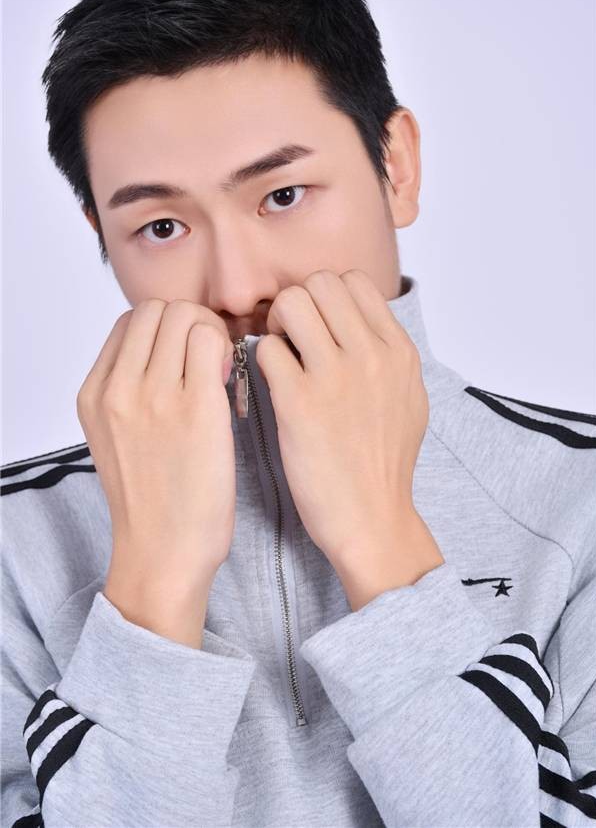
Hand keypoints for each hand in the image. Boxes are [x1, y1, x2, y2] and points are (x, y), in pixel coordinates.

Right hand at [76, 299, 236, 597]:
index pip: (130, 321)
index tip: (184, 355)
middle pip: (158, 309)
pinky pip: (213, 343)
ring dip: (211, 334)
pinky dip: (229, 352)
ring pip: (187, 316)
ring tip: (220, 372)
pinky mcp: (198, 409)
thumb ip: (132, 390)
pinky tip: (233, 384)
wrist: (163, 553)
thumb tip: (173, 349)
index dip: (165, 328)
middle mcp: (119, 389)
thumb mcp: (118, 437)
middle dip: (190, 322)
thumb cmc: (152, 501)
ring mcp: (156, 397)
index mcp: (95, 393)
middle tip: (209, 357)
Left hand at [255, 269, 441, 582]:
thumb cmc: (383, 464)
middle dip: (297, 304)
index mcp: (399, 351)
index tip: (317, 325)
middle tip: (289, 337)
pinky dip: (260, 361)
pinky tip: (269, 386)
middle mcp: (372, 355)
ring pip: (290, 305)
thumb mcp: (408, 398)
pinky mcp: (299, 403)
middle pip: (319, 283)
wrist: (372, 518)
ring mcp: (336, 377)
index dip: (326, 296)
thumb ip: (385, 355)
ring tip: (277, 357)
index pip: (354, 282)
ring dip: (275, 325)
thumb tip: (356, 323)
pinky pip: (266, 349)